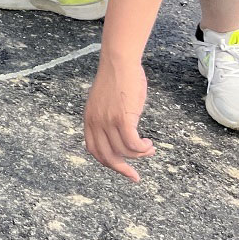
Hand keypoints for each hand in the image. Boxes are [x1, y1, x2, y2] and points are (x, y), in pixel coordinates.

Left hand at [84, 57, 153, 181]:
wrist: (119, 63)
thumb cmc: (116, 80)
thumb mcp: (103, 102)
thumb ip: (105, 119)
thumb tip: (117, 137)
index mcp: (89, 119)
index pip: (93, 149)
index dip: (107, 162)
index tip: (121, 169)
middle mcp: (95, 122)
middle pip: (106, 156)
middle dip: (122, 169)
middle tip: (135, 176)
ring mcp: (108, 121)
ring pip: (124, 151)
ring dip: (139, 155)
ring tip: (149, 149)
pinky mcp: (122, 118)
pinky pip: (133, 144)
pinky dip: (142, 148)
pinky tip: (149, 144)